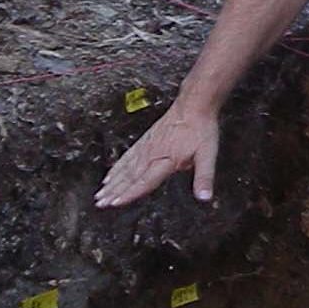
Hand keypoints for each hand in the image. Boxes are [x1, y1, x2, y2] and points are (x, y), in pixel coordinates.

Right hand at [94, 101, 219, 208]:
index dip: (129, 193)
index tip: (115, 203)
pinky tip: (110, 173)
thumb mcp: (208, 155)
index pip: (144, 181)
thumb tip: (205, 197)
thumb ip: (204, 178)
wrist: (194, 104)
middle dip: (114, 191)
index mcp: (166, 160)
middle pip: (130, 176)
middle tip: (100, 203)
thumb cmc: (201, 128)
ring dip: (112, 181)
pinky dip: (117, 167)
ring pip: (125, 167)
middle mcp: (152, 154)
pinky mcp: (145, 140)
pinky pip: (127, 156)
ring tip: (100, 193)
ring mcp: (147, 146)